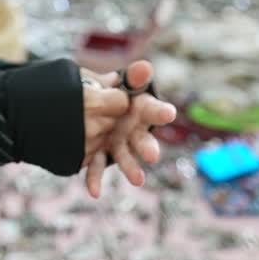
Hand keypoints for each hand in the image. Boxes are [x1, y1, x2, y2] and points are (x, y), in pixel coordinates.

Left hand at [83, 60, 175, 199]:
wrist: (89, 108)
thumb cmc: (112, 93)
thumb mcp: (119, 84)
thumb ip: (132, 78)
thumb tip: (146, 67)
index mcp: (139, 110)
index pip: (152, 109)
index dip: (160, 111)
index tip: (169, 112)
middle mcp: (132, 131)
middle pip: (142, 139)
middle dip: (148, 147)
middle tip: (153, 156)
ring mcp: (117, 145)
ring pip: (124, 157)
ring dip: (130, 168)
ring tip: (137, 180)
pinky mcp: (100, 155)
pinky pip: (97, 168)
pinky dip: (95, 180)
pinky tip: (94, 192)